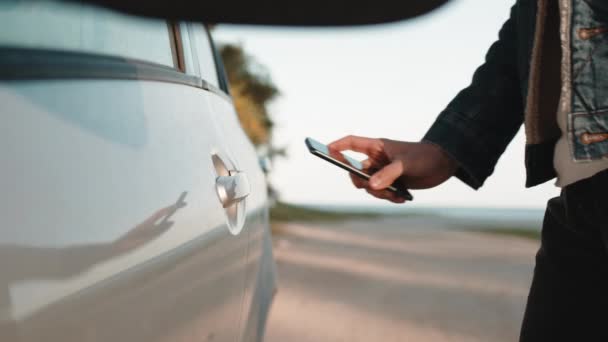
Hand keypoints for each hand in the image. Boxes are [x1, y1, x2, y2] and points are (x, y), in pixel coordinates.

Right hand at [328, 136, 457, 202]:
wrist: (444, 164)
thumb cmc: (425, 156)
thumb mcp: (406, 164)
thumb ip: (388, 174)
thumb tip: (371, 186)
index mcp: (377, 147)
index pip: (351, 144)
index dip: (337, 147)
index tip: (325, 151)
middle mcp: (377, 160)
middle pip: (356, 172)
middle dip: (363, 183)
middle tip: (373, 187)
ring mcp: (383, 172)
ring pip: (369, 186)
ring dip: (380, 194)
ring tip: (397, 195)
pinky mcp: (392, 183)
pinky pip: (382, 194)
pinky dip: (390, 198)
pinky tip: (404, 198)